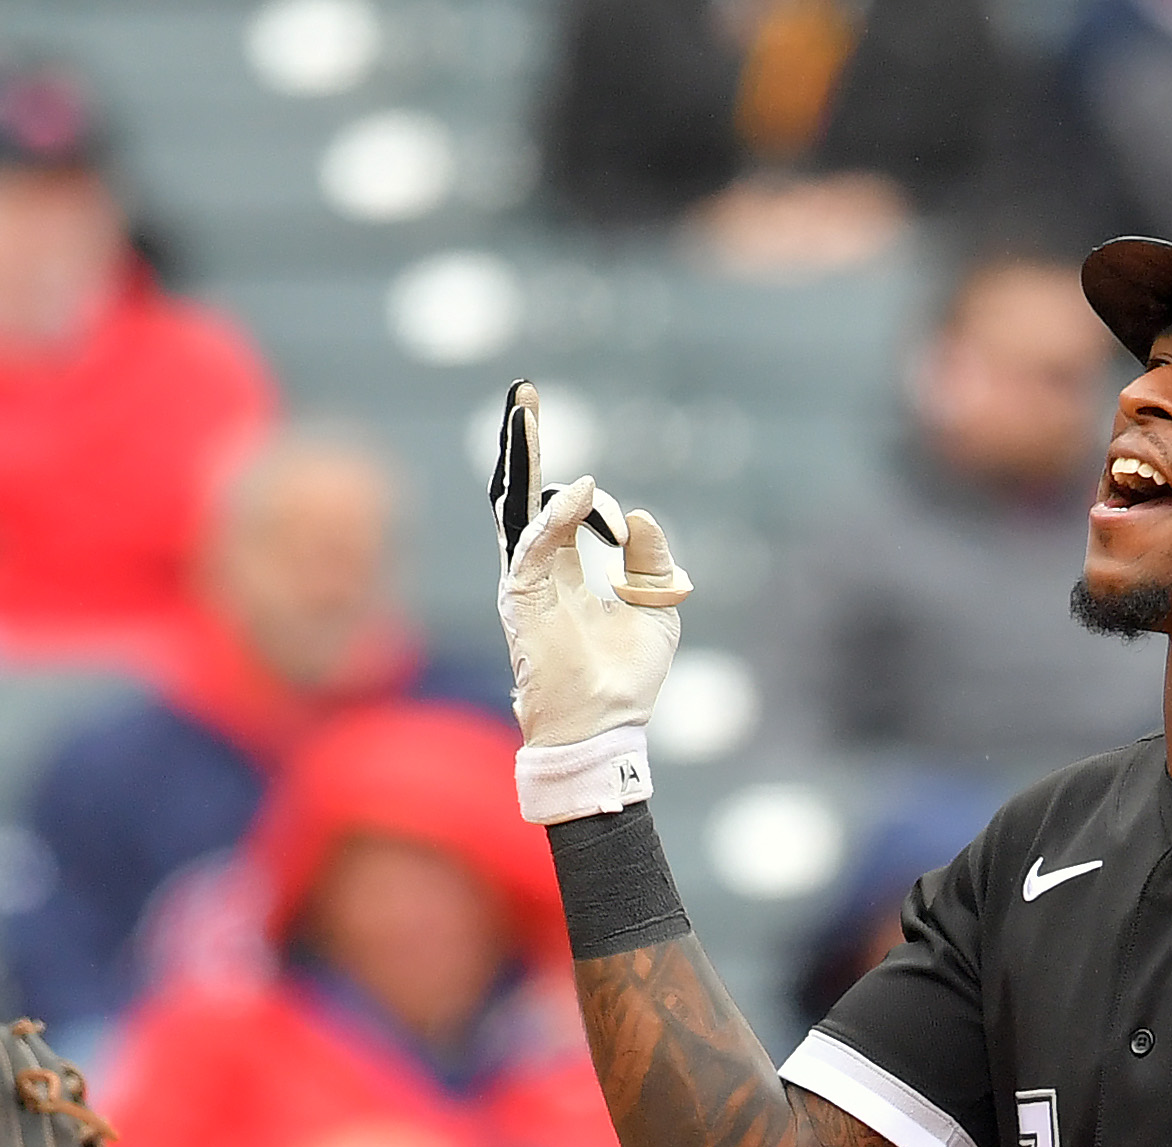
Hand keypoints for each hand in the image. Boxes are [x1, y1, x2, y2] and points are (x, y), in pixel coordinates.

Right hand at [493, 380, 687, 816]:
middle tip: (523, 396)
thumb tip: (637, 516)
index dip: (586, 502)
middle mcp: (535, 571)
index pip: (559, 512)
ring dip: (521, 456)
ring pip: (515, 506)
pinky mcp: (523, 598)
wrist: (604, 725)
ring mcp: (524, 582)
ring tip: (523, 409)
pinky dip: (555, 515)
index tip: (616, 518)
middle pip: (522, 495)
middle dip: (522, 445)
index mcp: (560, 572)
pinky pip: (534, 544)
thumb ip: (650, 559)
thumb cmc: (626, 680)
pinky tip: (577, 490)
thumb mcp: (657, 607)